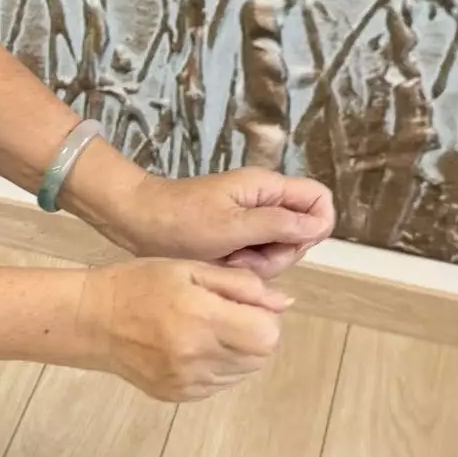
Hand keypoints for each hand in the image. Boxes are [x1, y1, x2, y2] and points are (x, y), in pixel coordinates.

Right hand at [79, 260, 288, 401]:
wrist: (93, 321)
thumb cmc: (140, 285)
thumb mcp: (190, 267)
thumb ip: (241, 284)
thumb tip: (284, 303)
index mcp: (202, 318)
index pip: (268, 335)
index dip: (264, 318)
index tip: (243, 305)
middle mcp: (197, 356)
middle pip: (259, 357)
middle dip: (254, 335)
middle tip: (225, 316)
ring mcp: (187, 381)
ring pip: (241, 372)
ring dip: (237, 352)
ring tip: (205, 330)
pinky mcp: (178, 394)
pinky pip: (218, 384)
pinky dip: (216, 366)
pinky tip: (191, 347)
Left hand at [108, 168, 334, 277]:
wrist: (138, 223)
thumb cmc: (181, 220)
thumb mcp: (232, 225)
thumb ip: (278, 224)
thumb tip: (319, 225)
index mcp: (267, 188)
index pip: (319, 200)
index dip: (316, 227)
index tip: (290, 244)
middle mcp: (265, 204)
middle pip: (301, 234)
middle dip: (279, 254)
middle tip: (244, 256)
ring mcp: (251, 223)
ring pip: (279, 252)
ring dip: (258, 265)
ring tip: (226, 260)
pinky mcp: (237, 240)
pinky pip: (256, 260)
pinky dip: (242, 268)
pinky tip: (220, 265)